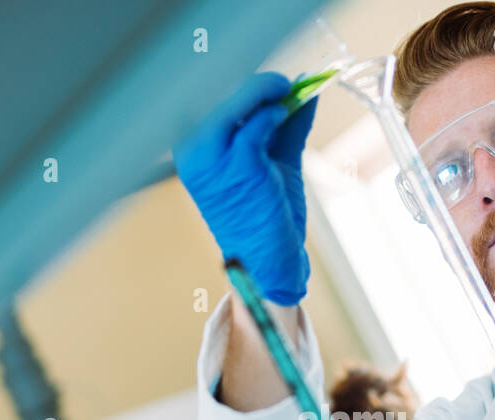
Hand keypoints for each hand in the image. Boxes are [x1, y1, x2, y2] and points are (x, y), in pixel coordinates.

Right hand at [173, 72, 317, 305]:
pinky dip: (274, 112)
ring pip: (240, 101)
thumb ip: (284, 126)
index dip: (242, 86)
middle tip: (284, 83)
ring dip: (266, 91)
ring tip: (286, 91)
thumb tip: (303, 89)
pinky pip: (259, 122)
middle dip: (256, 85)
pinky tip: (284, 114)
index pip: (212, 100)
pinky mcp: (240, 165)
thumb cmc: (264, 217)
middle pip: (221, 94)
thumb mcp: (272, 162)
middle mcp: (192, 151)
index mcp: (191, 150)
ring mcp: (213, 158)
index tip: (271, 81)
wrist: (266, 263)